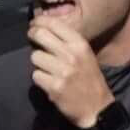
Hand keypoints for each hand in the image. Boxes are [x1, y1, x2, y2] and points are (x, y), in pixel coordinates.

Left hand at [23, 11, 110, 129]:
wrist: (97, 108)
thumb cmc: (89, 78)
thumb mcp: (85, 54)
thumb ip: (67, 41)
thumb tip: (43, 26)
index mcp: (80, 45)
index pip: (54, 24)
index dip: (40, 21)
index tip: (35, 23)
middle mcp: (71, 55)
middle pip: (40, 35)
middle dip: (33, 35)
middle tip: (32, 37)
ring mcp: (62, 71)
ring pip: (35, 56)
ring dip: (38, 62)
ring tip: (47, 67)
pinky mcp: (54, 87)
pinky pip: (35, 75)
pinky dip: (39, 78)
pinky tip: (48, 81)